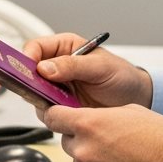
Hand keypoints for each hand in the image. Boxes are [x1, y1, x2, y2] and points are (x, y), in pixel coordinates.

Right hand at [23, 33, 152, 108]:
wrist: (135, 100)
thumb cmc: (121, 76)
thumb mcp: (100, 67)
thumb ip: (73, 65)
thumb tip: (45, 68)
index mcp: (65, 47)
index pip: (36, 47)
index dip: (27, 57)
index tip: (28, 69)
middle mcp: (57, 66)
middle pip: (29, 71)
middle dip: (30, 81)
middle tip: (36, 90)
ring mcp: (57, 88)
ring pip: (34, 93)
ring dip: (41, 100)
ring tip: (57, 104)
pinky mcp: (61, 107)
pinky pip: (46, 110)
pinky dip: (51, 114)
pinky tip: (63, 114)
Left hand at [43, 104, 162, 161]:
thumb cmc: (160, 141)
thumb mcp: (131, 111)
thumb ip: (102, 114)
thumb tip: (91, 117)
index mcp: (89, 124)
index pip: (54, 117)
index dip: (57, 116)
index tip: (59, 117)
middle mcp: (84, 150)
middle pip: (67, 141)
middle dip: (82, 139)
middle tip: (107, 141)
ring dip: (93, 160)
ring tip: (120, 159)